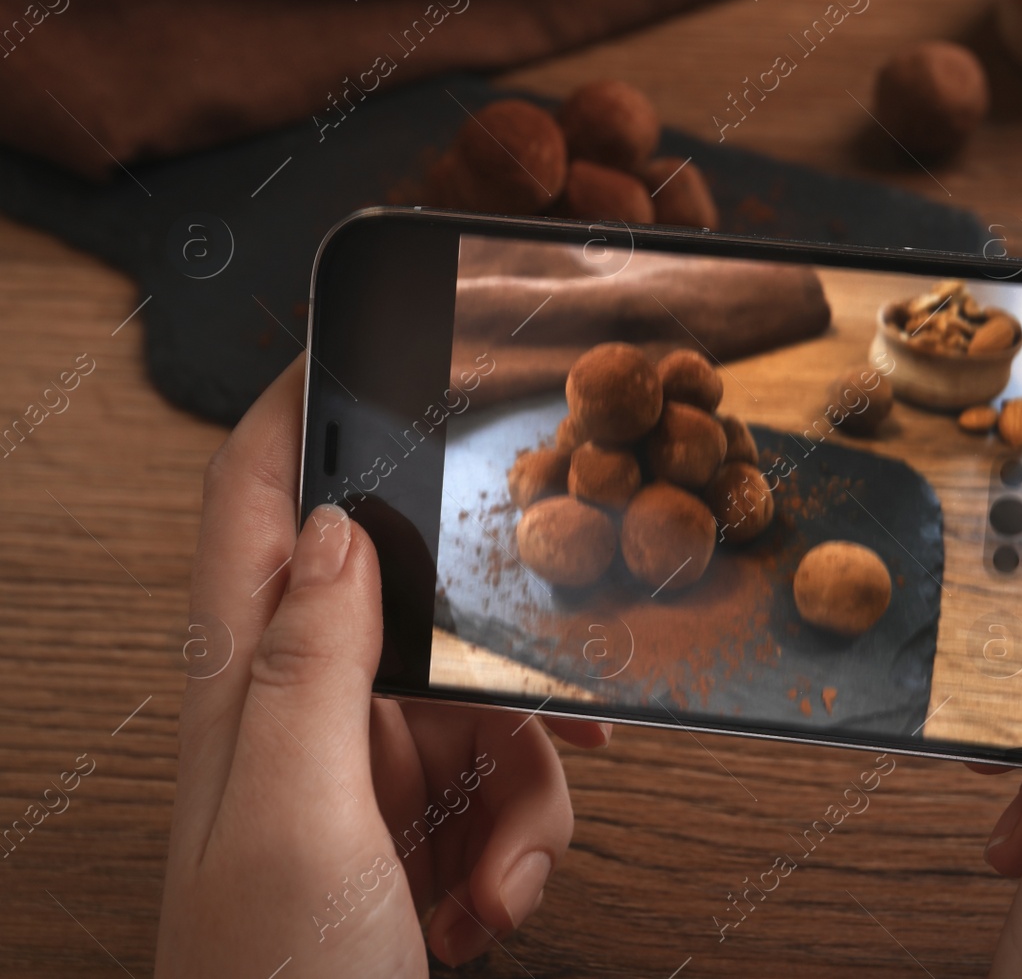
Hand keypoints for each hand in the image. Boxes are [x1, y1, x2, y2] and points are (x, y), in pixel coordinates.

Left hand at [156, 355, 606, 976]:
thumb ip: (309, 664)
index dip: (295, 410)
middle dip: (496, 652)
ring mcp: (364, 775)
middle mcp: (303, 715)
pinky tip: (496, 903)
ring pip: (485, 702)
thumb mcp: (296, 820)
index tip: (361, 341)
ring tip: (503, 871)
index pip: (253, 501)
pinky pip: (506, 785)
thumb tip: (341, 526)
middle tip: (553, 678)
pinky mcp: (418, 829)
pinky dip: (526, 841)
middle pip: (414, 601)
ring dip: (525, 784)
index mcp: (245, 686)